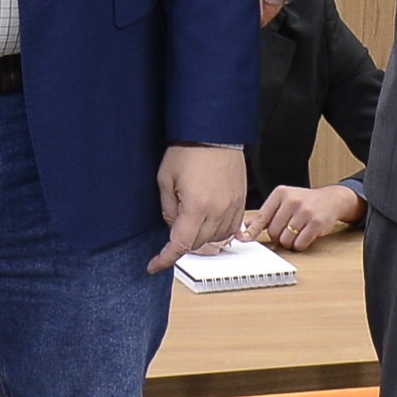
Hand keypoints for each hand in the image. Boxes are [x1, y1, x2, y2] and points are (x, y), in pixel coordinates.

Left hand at [151, 145, 247, 273]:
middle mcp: (218, 210)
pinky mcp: (241, 200)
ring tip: (190, 219)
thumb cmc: (188, 150)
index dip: (165, 259)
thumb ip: (168, 210)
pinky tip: (208, 222)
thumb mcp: (165, 180)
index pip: (180, 245)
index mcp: (196, 206)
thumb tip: (173, 227)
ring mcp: (232, 206)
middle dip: (181, 242)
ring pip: (216, 238)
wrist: (213, 131)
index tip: (155, 265)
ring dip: (200, 237)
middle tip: (172, 226)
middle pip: (198, 244)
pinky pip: (231, 228)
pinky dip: (218, 231)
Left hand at [246, 183, 363, 251]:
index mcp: (280, 193)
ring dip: (289, 242)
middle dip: (278, 236)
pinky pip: (299, 244)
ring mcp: (305, 212)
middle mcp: (292, 200)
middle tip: (287, 230)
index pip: (261, 216)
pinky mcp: (316, 223)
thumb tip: (242, 229)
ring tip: (296, 232)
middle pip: (273, 232)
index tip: (243, 239)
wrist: (331, 199)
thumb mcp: (283, 201)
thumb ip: (264, 215)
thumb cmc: (304, 202)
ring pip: (285, 240)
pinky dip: (299, 245)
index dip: (252, 231)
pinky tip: (304, 236)